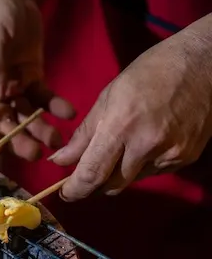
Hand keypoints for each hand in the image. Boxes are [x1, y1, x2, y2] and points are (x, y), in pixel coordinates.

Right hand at [0, 0, 74, 159]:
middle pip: (0, 123)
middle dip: (16, 140)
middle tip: (36, 154)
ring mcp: (10, 86)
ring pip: (23, 115)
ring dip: (37, 129)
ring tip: (56, 141)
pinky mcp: (30, 78)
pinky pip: (42, 97)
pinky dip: (54, 106)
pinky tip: (68, 113)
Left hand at [50, 22, 211, 200]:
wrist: (205, 64)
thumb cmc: (151, 73)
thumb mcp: (108, 96)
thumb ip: (84, 134)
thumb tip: (60, 161)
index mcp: (122, 125)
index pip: (92, 173)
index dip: (75, 190)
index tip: (65, 194)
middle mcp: (146, 144)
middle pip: (111, 186)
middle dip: (93, 185)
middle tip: (84, 176)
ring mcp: (169, 153)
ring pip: (131, 181)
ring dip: (117, 174)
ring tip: (120, 149)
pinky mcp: (185, 157)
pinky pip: (152, 173)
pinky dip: (141, 166)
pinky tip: (145, 144)